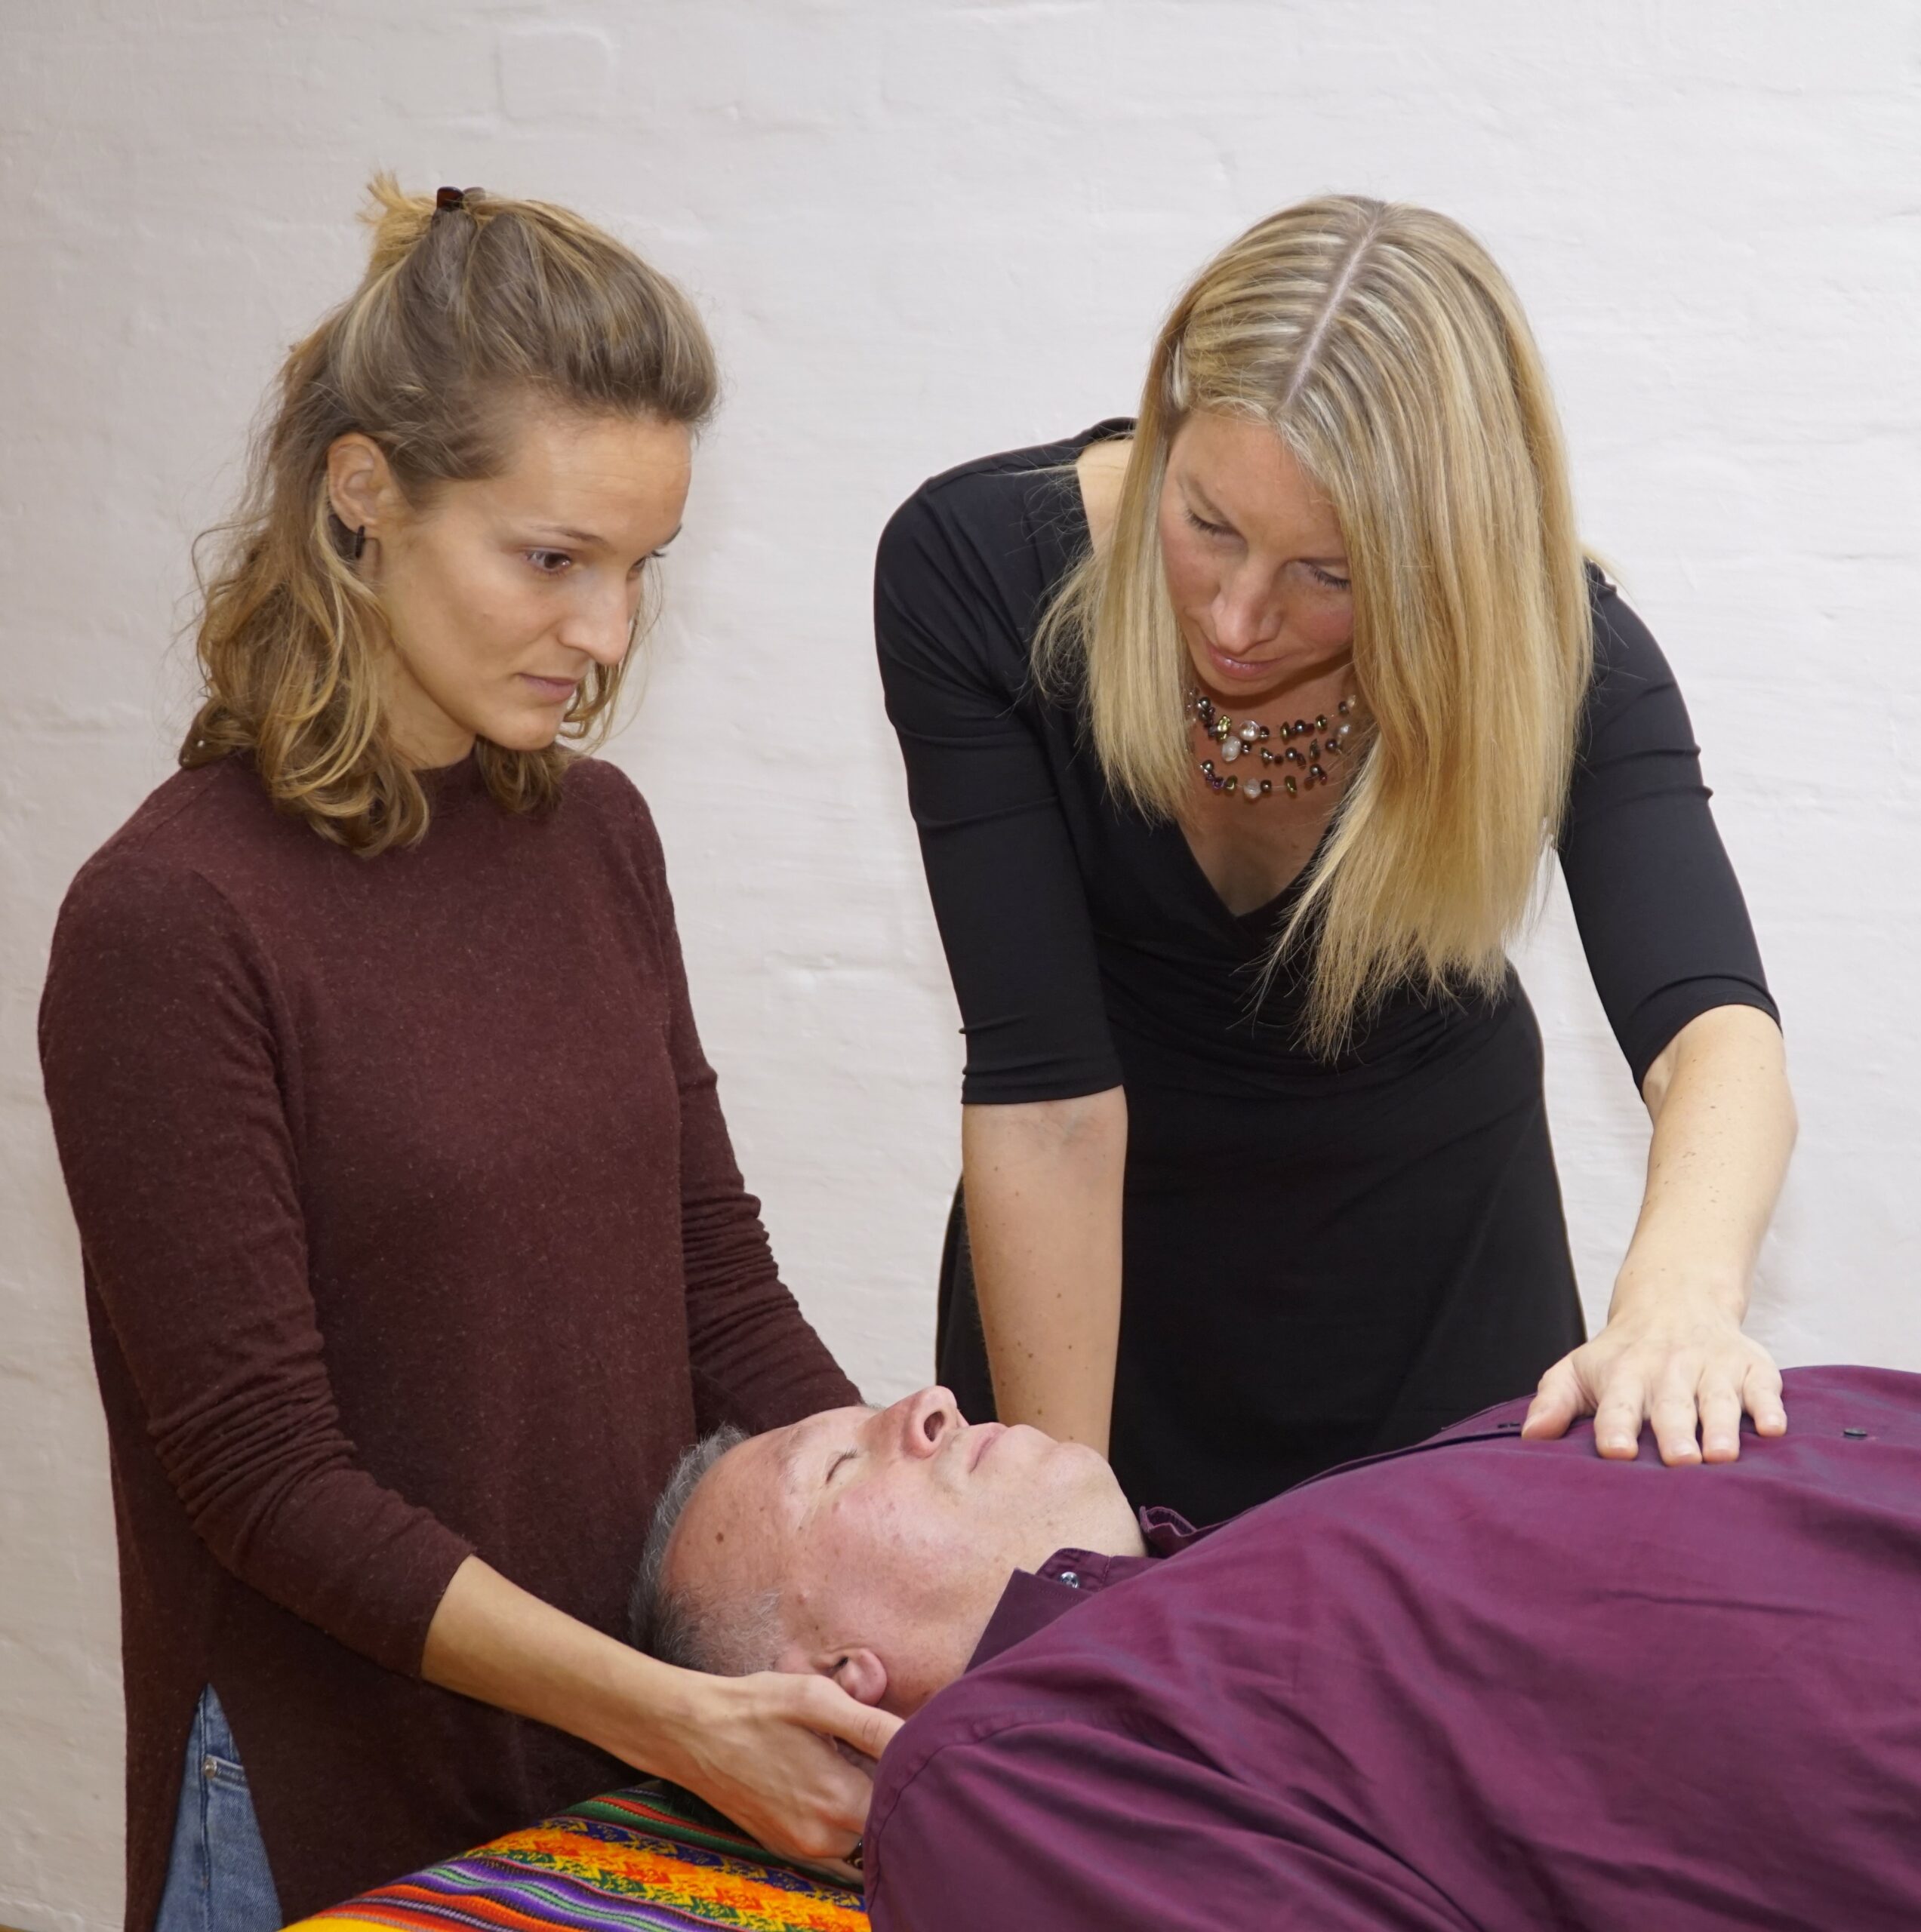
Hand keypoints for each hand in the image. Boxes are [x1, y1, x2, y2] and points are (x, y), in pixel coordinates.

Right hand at [648, 1669, 903, 1872]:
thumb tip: (917, 1736)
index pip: (903, 1801)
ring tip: (846, 1760)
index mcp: (838, 1802)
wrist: (690, 1733)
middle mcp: (822, 1839)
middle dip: (888, 1789)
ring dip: (862, 1804)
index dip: (912, 1772)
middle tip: (873, 1749)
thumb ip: (872, 1725)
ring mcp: (800, 1849)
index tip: (911, 1745)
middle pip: (882, 1823)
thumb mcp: (817, 1699)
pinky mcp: (783, 1847)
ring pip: (857, 1835)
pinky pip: (829, 1840)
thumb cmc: (755, 1708)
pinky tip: (821, 1777)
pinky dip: (836, 1815)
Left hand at [1521, 1297, 1785, 1464]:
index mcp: (1625, 1375)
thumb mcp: (1578, 1369)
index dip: (1615, 1427)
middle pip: (1672, 1406)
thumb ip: (1554, 1401)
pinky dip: (1770, 1406)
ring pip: (1719, 1400)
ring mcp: (1713, 1368)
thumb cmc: (1622, 1354)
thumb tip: (1530, 1436)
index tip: (1615, 1451)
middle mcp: (1670, 1371)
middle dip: (1674, 1433)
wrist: (1675, 1299)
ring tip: (1722, 1455)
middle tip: (1679, 1461)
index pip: (1617, 1404)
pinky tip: (1773, 1429)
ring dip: (1721, 1426)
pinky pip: (1764, 1387)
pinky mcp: (1752, 1367)